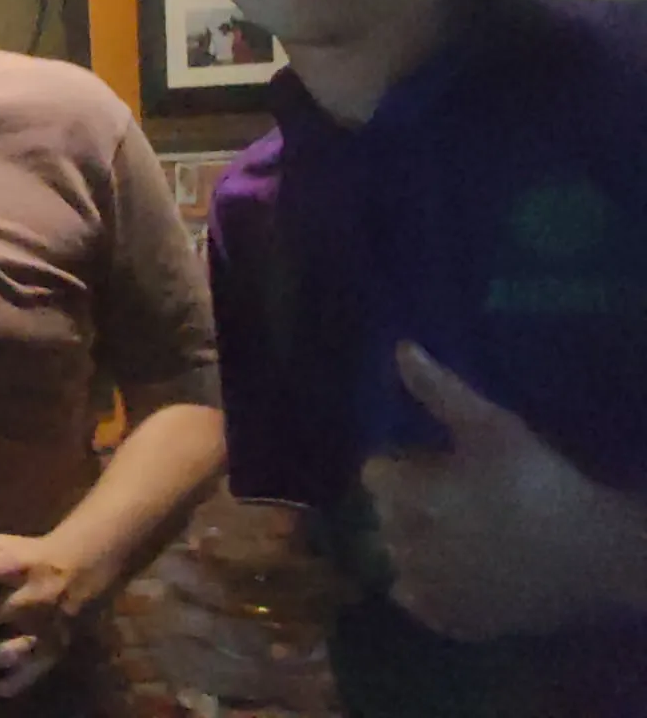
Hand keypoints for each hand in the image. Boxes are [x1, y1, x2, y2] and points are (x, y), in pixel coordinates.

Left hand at [361, 341, 621, 641]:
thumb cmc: (541, 483)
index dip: (402, 466)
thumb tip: (400, 348)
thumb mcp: (493, 427)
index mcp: (411, 497)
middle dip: (408, 504)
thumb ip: (439, 390)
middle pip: (384, 517)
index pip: (374, 474)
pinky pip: (418, 601)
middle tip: (457, 499)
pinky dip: (430, 587)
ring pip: (396, 559)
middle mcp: (407, 545)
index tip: (434, 465)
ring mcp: (428, 589)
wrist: (595, 554)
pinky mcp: (451, 621)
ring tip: (462, 536)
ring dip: (417, 545)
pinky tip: (463, 571)